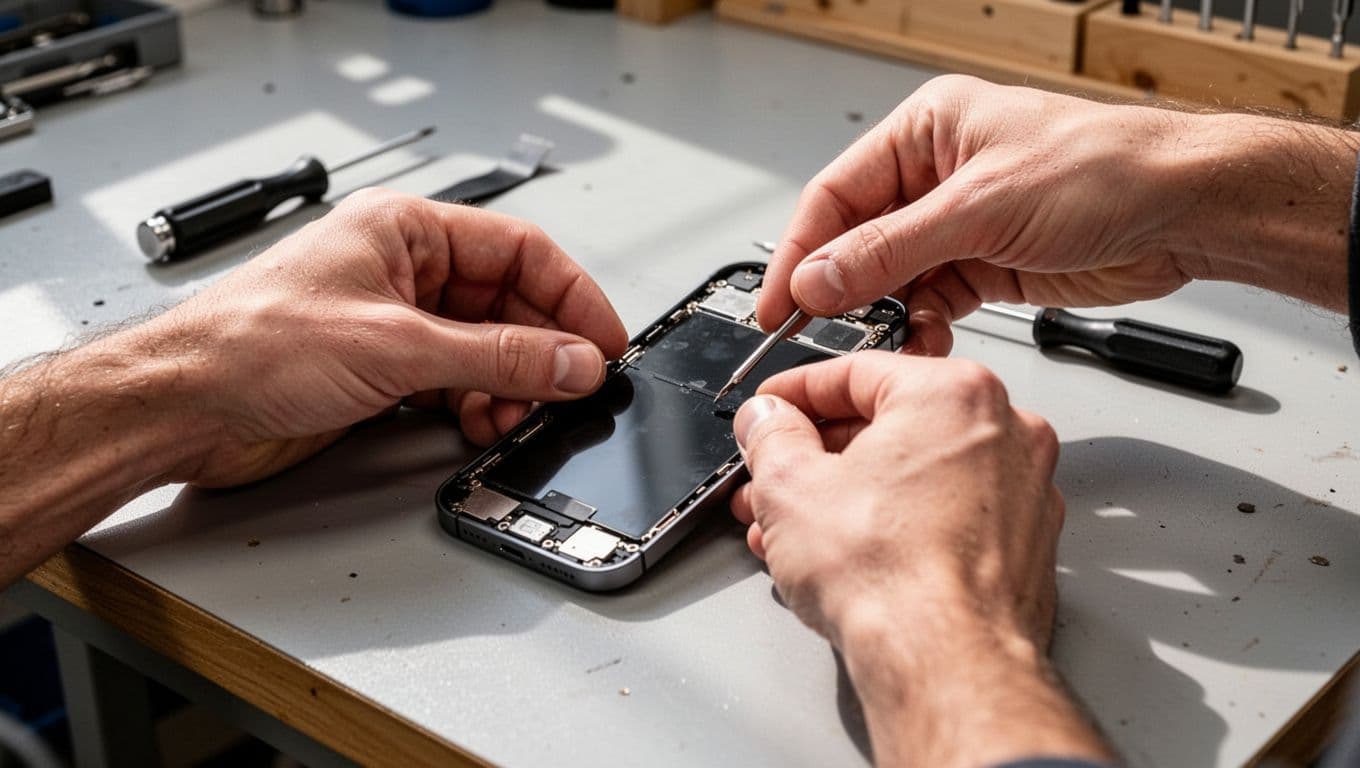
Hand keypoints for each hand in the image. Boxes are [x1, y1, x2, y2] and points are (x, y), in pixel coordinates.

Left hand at [142, 188, 627, 486]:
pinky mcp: (381, 372)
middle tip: (569, 389)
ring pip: (484, 349)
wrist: (182, 406)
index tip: (603, 341)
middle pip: (507, 304)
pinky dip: (477, 405)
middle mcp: (403, 272)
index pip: (518, 251)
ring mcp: (393, 324)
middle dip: (541, 350)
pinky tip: (480, 423)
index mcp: (405, 230)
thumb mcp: (396, 346)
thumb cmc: (250, 344)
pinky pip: (455, 382)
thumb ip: (497, 356)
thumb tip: (572, 360)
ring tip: (514, 414)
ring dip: (509, 385)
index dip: (570, 296)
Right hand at [729, 352, 1110, 765]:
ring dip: (849, 494)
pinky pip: (947, 513)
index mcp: (954, 393)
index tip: (769, 411)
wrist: (946, 662)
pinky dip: (898, 524)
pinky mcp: (1025, 544)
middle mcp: (1004, 431)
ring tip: (797, 528)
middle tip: (775, 475)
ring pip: (916, 473)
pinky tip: (850, 553)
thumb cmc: (892, 577)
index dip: (795, 394)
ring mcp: (1024, 490)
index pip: (856, 372)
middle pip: (890, 423)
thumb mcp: (790, 487)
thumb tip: (768, 421)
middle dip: (819, 456)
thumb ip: (771, 436)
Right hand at [758, 75, 1355, 354]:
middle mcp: (937, 174)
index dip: (801, 251)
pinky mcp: (988, 264)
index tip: (776, 302)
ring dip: (883, 313)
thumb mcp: (981, 207)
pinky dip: (922, 325)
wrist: (1185, 211)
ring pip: (893, 277)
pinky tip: (921, 341)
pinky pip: (932, 299)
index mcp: (926, 131)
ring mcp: (962, 222)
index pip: (836, 194)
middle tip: (809, 332)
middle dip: (838, 288)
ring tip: (875, 342)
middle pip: (859, 238)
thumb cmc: (1105, 171)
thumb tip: (821, 278)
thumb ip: (891, 248)